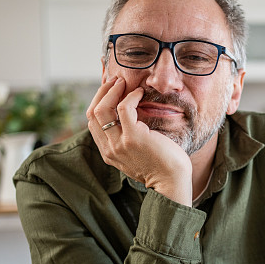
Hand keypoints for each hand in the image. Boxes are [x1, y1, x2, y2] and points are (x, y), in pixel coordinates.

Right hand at [87, 78, 192, 205]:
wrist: (172, 182)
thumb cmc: (160, 166)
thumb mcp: (136, 154)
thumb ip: (126, 140)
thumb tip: (125, 116)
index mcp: (108, 153)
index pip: (92, 122)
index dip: (98, 101)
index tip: (110, 89)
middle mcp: (109, 149)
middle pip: (93, 113)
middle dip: (102, 93)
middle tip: (115, 81)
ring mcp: (119, 144)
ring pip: (102, 109)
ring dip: (112, 91)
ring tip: (123, 82)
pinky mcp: (133, 138)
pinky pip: (123, 108)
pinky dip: (130, 96)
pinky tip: (140, 93)